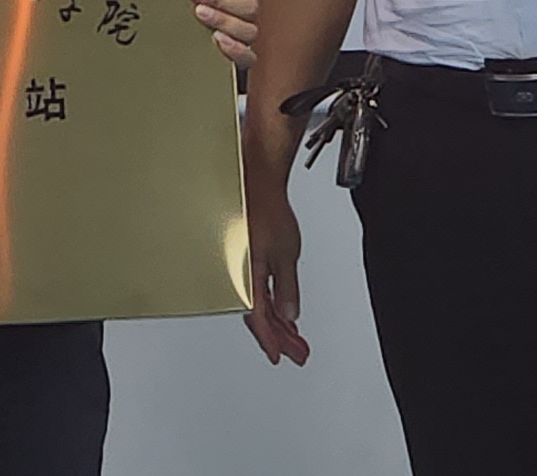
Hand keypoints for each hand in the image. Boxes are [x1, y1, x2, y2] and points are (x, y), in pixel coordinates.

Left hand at [191, 0, 263, 69]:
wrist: (179, 20)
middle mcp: (249, 12)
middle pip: (249, 6)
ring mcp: (245, 35)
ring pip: (248, 30)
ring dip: (224, 20)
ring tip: (201, 13)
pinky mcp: (240, 57)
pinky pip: (248, 57)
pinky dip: (236, 50)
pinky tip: (218, 40)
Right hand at [242, 174, 311, 365]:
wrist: (254, 181)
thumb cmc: (265, 209)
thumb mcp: (285, 253)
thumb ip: (287, 286)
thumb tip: (290, 313)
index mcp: (246, 276)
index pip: (258, 319)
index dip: (271, 341)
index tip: (281, 356)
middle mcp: (240, 274)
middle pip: (258, 315)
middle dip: (279, 336)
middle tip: (297, 351)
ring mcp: (242, 266)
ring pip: (257, 303)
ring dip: (276, 321)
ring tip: (294, 336)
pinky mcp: (245, 256)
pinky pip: (257, 287)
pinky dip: (270, 302)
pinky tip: (281, 309)